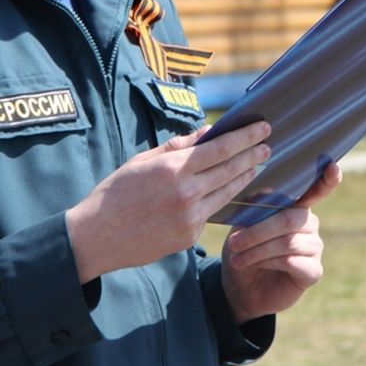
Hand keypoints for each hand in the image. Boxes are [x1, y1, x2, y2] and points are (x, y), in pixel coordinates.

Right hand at [66, 122, 271, 282]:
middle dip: (252, 155)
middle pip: (230, 169)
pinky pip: (210, 213)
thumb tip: (207, 132)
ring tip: (257, 164)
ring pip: (227, 192)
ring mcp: (189, 218)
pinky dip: (221, 198)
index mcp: (173, 169)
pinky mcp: (189, 237)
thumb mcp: (143, 161)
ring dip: (245, 176)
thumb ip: (178, 146)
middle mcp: (186, 193)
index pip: (221, 148)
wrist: (96, 238)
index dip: (245, 137)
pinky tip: (230, 188)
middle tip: (268, 144)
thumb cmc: (116, 192)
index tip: (262, 128)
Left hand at [220, 161, 341, 323]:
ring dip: (258, 249)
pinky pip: (293, 262)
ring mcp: (314, 248)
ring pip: (288, 241)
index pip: (318, 189)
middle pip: (290, 219)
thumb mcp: (243, 225)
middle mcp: (310, 224)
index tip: (333, 166)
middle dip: (259, 231)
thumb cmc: (243, 249)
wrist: (239, 288)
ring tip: (237, 257)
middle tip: (235, 242)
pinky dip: (268, 262)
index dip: (328, 179)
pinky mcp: (313, 271)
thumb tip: (264, 191)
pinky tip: (253, 265)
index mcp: (296, 206)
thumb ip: (257, 207)